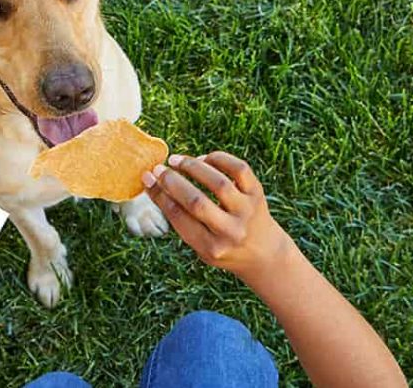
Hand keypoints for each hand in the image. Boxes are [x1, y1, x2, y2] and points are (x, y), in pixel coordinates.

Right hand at [142, 151, 294, 280]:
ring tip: (176, 160)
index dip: (159, 195)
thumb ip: (181, 221)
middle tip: (158, 169)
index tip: (147, 179)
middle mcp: (231, 231)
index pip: (179, 217)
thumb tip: (155, 184)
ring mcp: (247, 211)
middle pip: (196, 201)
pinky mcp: (258, 195)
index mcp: (211, 247)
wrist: (265, 254)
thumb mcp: (200, 246)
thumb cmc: (223, 247)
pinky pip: (239, 169)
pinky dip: (219, 159)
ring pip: (217, 182)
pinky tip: (204, 159)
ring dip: (192, 167)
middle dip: (172, 181)